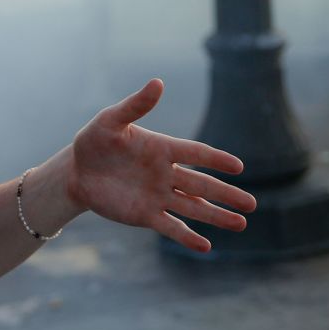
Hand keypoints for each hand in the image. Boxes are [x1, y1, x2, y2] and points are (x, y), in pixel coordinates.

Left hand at [67, 79, 256, 252]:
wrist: (76, 172)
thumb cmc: (94, 141)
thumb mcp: (110, 120)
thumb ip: (135, 105)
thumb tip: (158, 82)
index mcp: (162, 148)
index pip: (195, 153)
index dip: (216, 160)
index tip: (237, 167)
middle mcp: (166, 173)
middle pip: (202, 185)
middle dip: (226, 194)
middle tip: (251, 204)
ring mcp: (158, 196)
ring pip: (193, 208)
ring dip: (216, 216)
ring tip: (241, 224)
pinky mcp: (145, 215)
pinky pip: (170, 226)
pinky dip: (187, 236)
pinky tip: (206, 246)